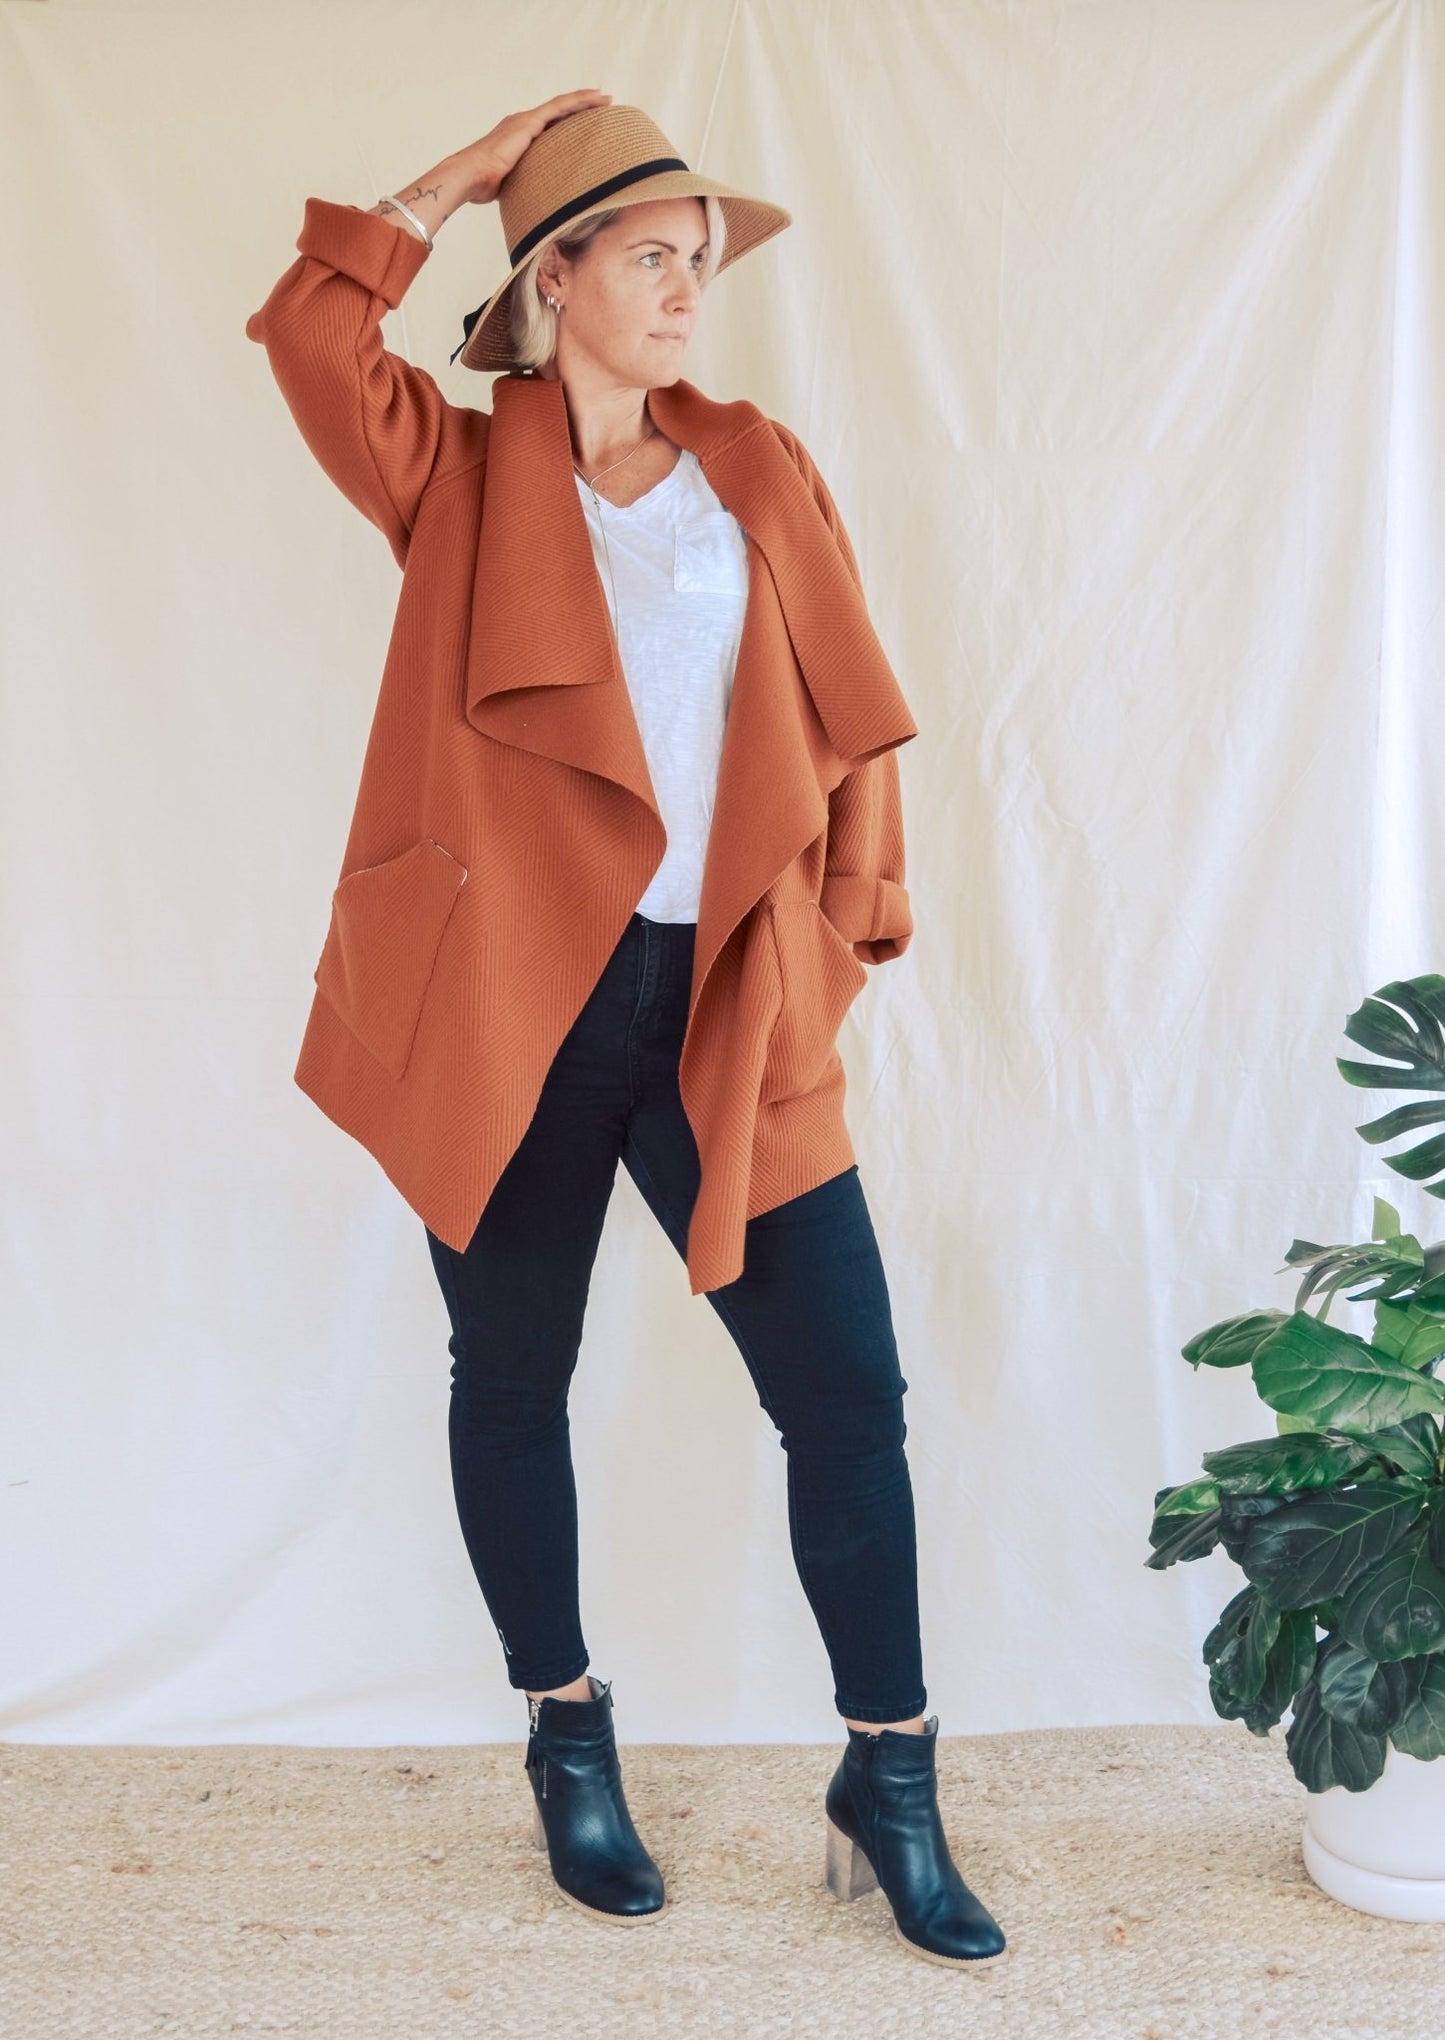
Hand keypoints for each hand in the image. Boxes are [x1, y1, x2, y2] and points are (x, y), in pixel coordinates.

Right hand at [451, 89, 613, 206]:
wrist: (470, 176)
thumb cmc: (483, 187)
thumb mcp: (513, 185)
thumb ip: (525, 185)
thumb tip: (537, 207)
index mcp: (518, 137)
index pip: (548, 127)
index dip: (567, 123)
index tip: (585, 124)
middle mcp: (523, 124)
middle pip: (558, 113)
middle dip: (581, 108)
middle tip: (603, 106)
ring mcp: (526, 120)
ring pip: (562, 105)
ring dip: (585, 101)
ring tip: (606, 99)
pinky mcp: (529, 121)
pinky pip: (560, 106)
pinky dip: (579, 101)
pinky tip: (596, 97)